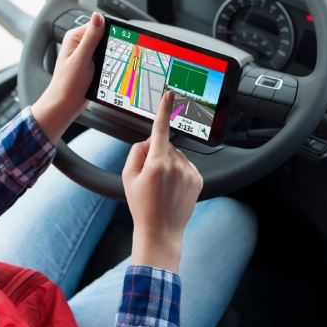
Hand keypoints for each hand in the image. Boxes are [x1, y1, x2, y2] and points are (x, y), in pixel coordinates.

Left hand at [31, 12, 104, 143]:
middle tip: (111, 57)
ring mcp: (85, 54)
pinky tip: (108, 70)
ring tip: (108, 65)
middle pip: (103, 36)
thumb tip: (98, 17)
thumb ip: (91, 38)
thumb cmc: (67, 84)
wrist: (65, 105)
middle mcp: (79, 44)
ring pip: (105, 48)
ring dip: (110, 55)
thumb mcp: (82, 58)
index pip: (97, 24)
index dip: (109, 30)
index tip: (117, 40)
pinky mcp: (91, 64)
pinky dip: (109, 63)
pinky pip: (104, 58)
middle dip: (111, 44)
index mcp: (74, 37)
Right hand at [123, 90, 202, 272]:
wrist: (160, 231)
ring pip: (177, 156)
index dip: (164, 110)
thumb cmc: (141, 206)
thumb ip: (136, 152)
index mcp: (156, 164)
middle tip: (150, 177)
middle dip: (157, 154)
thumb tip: (149, 141)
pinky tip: (172, 189)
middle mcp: (176, 166)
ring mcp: (189, 173)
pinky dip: (179, 172)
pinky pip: (187, 166)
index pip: (160, 130)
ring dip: (169, 164)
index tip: (170, 94)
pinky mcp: (198, 179)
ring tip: (162, 186)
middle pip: (166, 146)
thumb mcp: (127, 177)